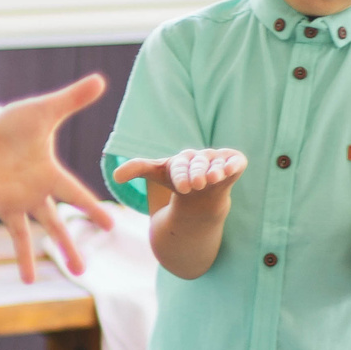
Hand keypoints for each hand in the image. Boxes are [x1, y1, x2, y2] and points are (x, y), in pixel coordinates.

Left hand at [0, 73, 114, 281]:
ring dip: (23, 257)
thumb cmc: (17, 124)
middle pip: (52, 223)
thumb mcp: (44, 110)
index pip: (75, 194)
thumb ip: (71, 98)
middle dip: (67, 246)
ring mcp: (6, 199)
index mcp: (49, 175)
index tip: (110, 226)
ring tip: (30, 281)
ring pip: (18, 232)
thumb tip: (100, 79)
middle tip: (82, 270)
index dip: (91, 208)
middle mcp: (31, 193)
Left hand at [109, 148, 246, 205]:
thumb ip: (138, 169)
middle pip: (198, 166)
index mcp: (181, 159)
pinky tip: (232, 169)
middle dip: (197, 174)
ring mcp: (218, 160)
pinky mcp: (234, 163)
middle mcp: (200, 157)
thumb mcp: (157, 174)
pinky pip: (236, 162)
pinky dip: (234, 164)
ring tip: (213, 179)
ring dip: (215, 171)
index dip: (180, 176)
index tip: (182, 187)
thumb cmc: (178, 180)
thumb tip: (115, 175)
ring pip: (216, 166)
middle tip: (197, 183)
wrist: (200, 192)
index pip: (179, 167)